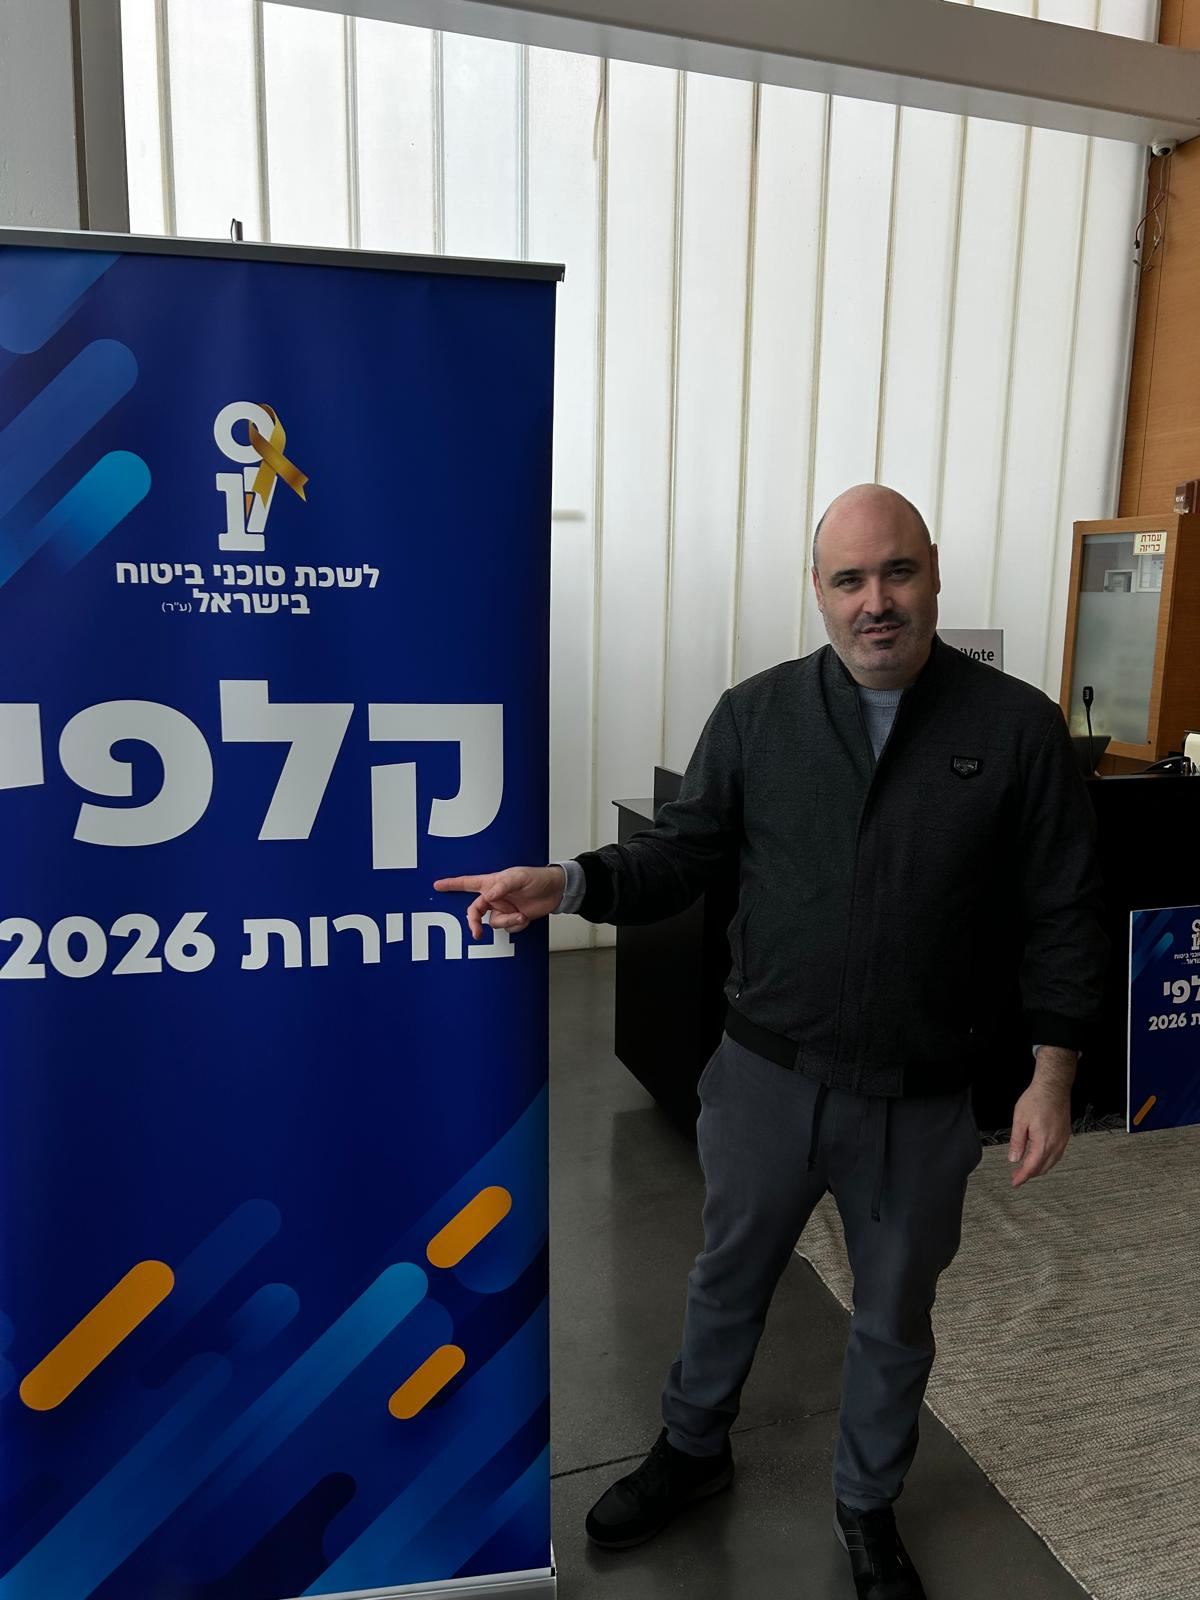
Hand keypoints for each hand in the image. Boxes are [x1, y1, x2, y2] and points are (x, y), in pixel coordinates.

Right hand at [433, 865, 565, 939]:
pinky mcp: (513, 919)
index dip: (451, 885)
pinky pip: (507, 929)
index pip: (467, 883)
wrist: (556, 892)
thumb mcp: (518, 877)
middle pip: (475, 911)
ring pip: (494, 923)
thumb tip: (488, 895)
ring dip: (506, 922)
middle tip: (476, 932)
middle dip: (474, 922)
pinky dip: (515, 926)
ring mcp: (503, 909)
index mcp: (491, 883)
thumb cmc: (537, 878)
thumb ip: (502, 886)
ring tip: (520, 916)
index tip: (437, 885)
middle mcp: (494, 897)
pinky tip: (524, 918)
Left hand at [1008, 1080, 1072, 1188]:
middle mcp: (1056, 1145)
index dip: (1022, 1177)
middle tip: (1017, 1177)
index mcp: (1043, 1143)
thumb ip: (1017, 1142)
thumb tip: (1014, 1159)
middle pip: (1043, 1167)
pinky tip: (1041, 1158)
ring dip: (1039, 1168)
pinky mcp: (1065, 1135)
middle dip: (1030, 1174)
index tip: (1015, 1183)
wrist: (1053, 1087)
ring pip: (1051, 1162)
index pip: (1032, 1167)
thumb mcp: (1019, 1121)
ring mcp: (1063, 1140)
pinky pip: (1057, 1154)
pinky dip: (1048, 1160)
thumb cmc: (1036, 1100)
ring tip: (1027, 1169)